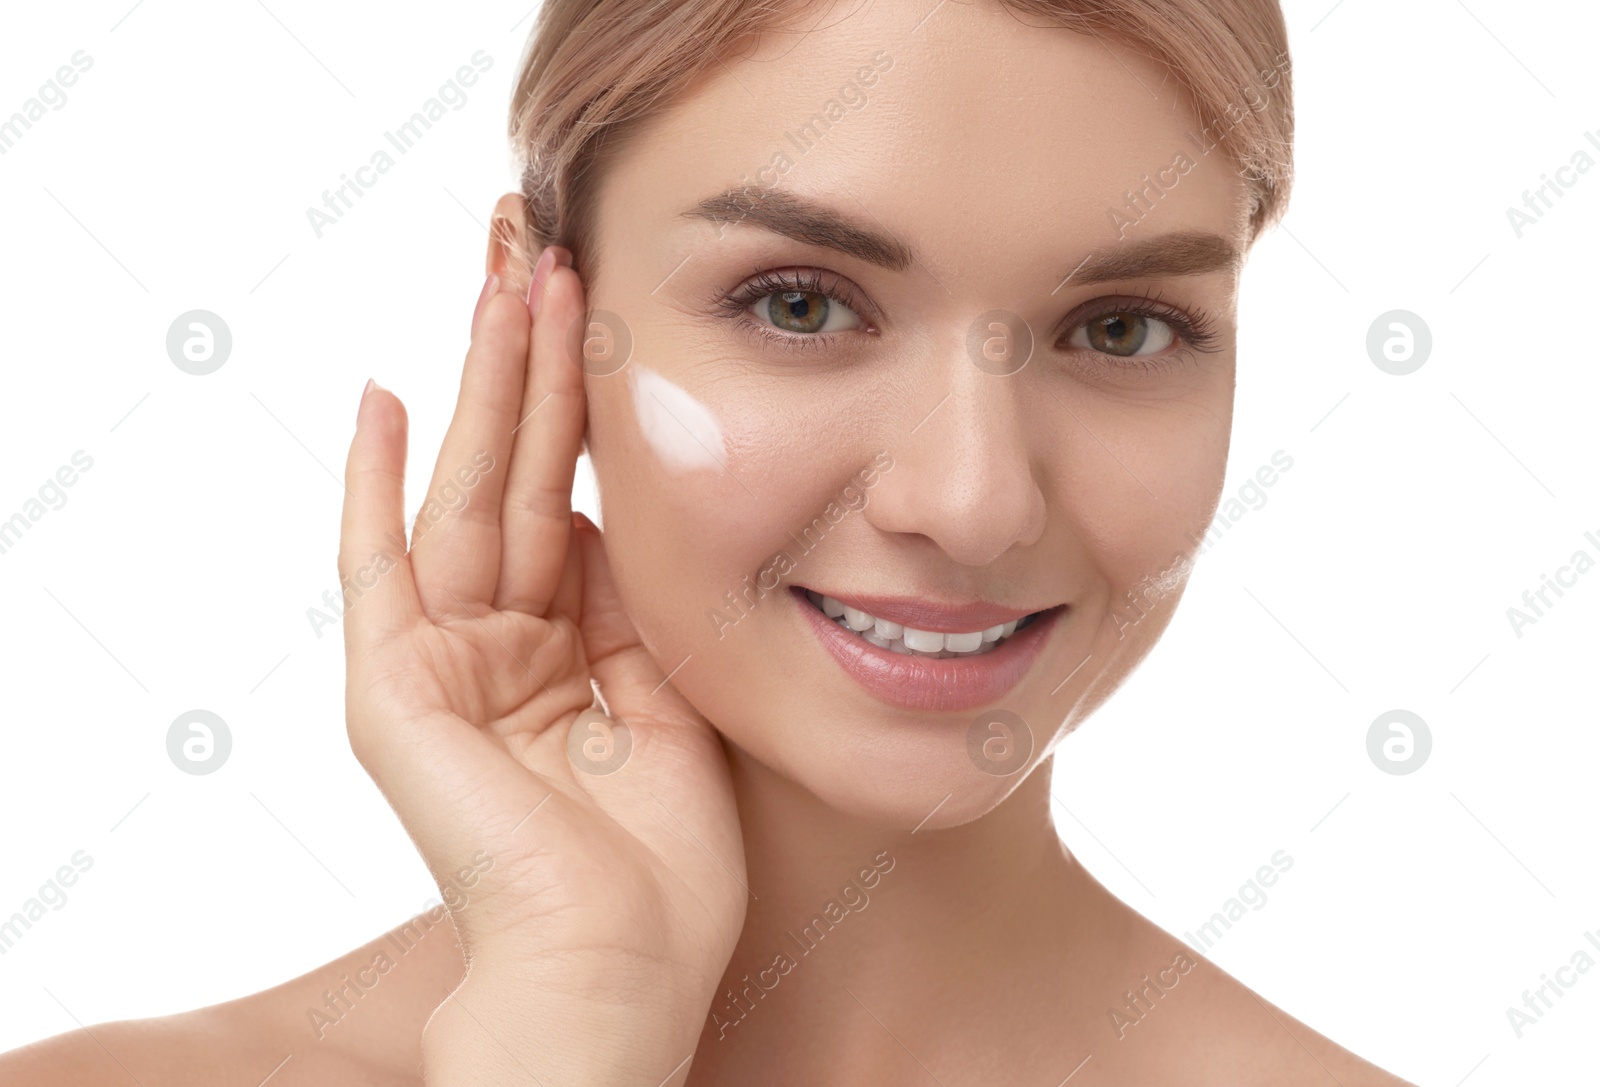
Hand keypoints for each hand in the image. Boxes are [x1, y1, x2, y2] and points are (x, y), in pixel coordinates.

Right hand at [339, 249, 746, 1083]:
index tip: (600, 297)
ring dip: (486, 380)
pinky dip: (369, 485)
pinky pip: (373, 569)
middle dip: (530, 356)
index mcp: (567, 647)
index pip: (570, 493)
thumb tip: (626, 505)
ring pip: (463, 491)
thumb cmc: (666, 859)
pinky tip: (382, 396)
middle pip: (515, 470)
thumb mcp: (674, 689)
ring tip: (501, 269)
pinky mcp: (393, 690)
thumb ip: (641, 596)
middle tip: (538, 239)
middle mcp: (497, 641)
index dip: (586, 397)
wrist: (627, 962)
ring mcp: (439, 662)